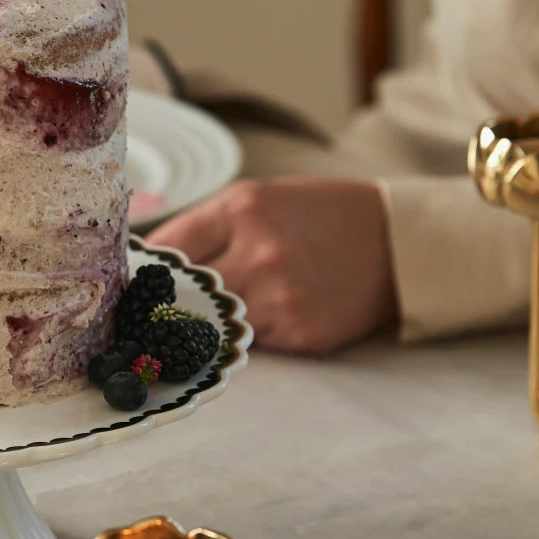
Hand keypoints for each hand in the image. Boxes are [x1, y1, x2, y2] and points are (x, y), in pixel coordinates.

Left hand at [154, 178, 397, 354]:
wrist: (400, 243)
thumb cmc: (325, 214)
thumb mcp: (264, 198)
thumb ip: (209, 226)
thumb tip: (153, 262)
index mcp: (243, 208)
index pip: (167, 249)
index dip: (148, 270)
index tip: (137, 283)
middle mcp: (258, 253)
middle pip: (184, 292)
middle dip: (173, 301)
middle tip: (161, 309)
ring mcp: (280, 297)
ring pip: (214, 322)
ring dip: (214, 321)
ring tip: (232, 306)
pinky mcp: (301, 332)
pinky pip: (254, 341)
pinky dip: (256, 332)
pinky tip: (279, 313)